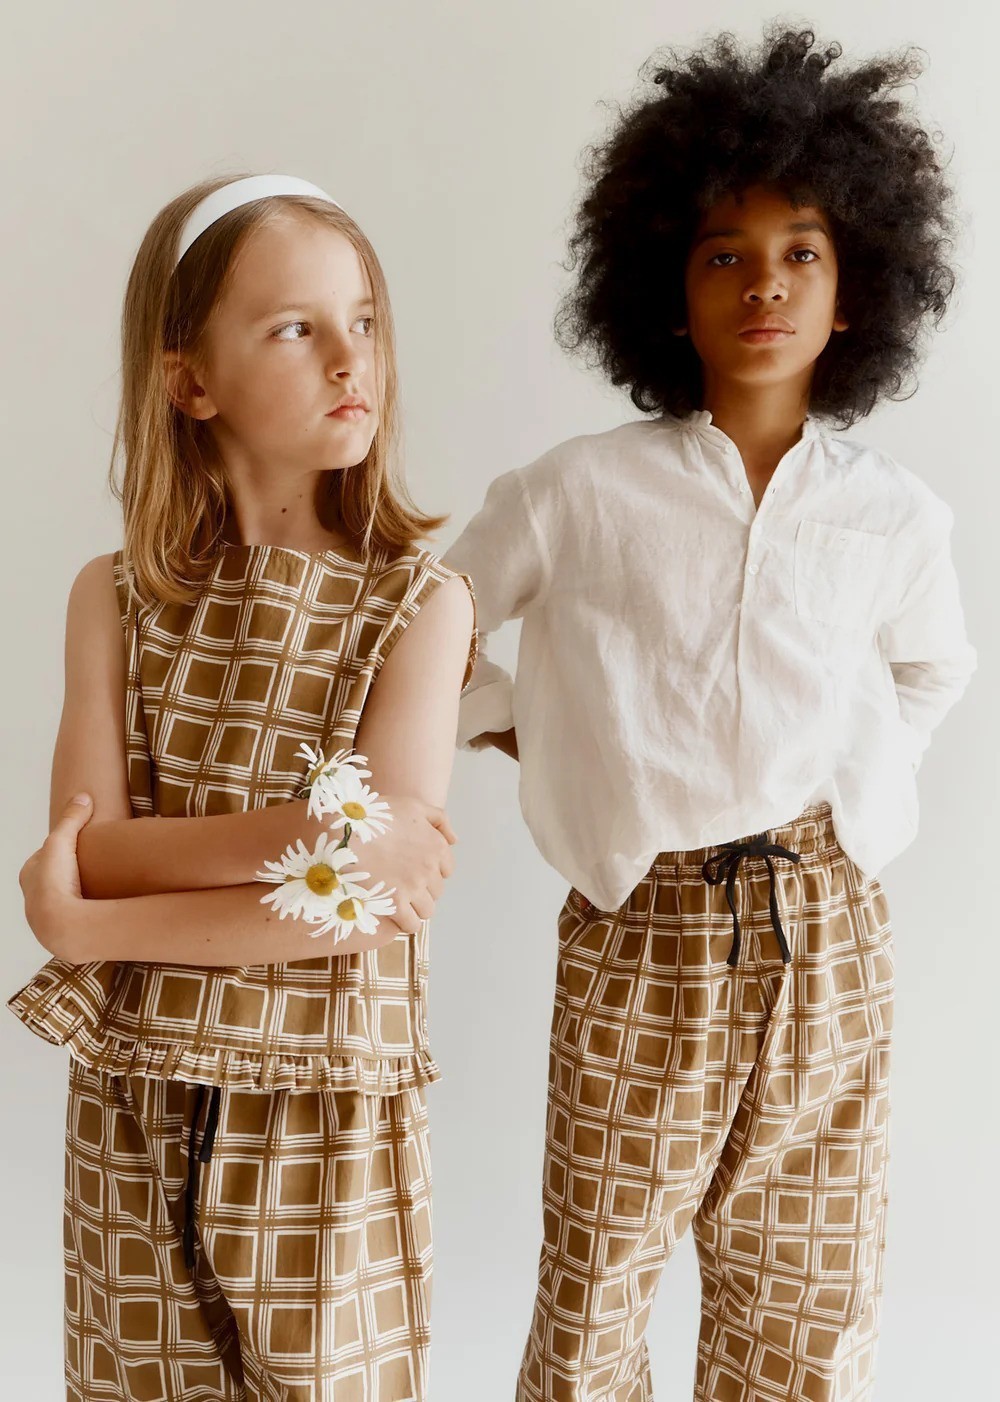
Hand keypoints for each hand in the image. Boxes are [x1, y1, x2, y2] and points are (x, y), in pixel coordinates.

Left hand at [18, 793, 93, 960]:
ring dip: (77, 891)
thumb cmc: (54, 881)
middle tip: (90, 862)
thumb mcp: (61, 840)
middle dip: (67, 870)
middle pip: (53, 878)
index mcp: (29, 875)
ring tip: (100, 884)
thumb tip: (84, 797)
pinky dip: (87, 907)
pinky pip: (76, 913)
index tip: (77, 842)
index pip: (44, 856)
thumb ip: (72, 818)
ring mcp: (49, 915)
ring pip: (64, 898)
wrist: (61, 923)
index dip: (60, 847)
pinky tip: (101, 904)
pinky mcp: (65, 929)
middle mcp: (33, 897)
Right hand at [363, 795, 456, 933]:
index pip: (446, 870)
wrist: (340, 831)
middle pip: (436, 891)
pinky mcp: (395, 904)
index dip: (429, 870)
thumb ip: (439, 819)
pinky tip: (391, 912)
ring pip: (427, 910)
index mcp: (437, 845)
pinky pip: (411, 924)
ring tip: (395, 899)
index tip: (411, 868)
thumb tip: (454, 841)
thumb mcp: (411, 805)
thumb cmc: (374, 816)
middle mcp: (430, 868)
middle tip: (399, 882)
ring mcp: (413, 888)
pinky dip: (404, 922)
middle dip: (421, 889)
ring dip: (414, 907)